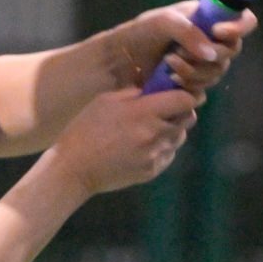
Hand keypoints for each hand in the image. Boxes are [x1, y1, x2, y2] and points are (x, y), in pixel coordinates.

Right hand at [47, 86, 197, 196]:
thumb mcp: (105, 101)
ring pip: (179, 137)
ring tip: (150, 130)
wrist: (74, 169)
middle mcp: (155, 134)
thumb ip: (134, 93)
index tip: (180, 93)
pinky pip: (169, 154)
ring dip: (171, 130)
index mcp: (143, 112)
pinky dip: (162, 148)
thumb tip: (154, 90)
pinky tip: (143, 147)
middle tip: (166, 110)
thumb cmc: (85, 129)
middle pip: (188, 118)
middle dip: (181, 111)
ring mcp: (155, 155)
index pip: (184, 100)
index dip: (187, 94)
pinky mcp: (153, 170)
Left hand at [111, 2, 257, 101]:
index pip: (243, 19)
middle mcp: (209, 39)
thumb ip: (188, 32)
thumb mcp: (162, 22)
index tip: (219, 32)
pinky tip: (170, 79)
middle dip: (209, 54)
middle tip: (181, 52)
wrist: (118, 62)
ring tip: (169, 64)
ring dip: (195, 70)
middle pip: (232, 50)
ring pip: (218, 71)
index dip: (239, 27)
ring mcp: (202, 62)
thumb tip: (211, 54)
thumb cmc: (138, 34)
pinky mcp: (193, 83)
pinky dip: (189, 84)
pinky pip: (204, 88)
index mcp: (207, 17)